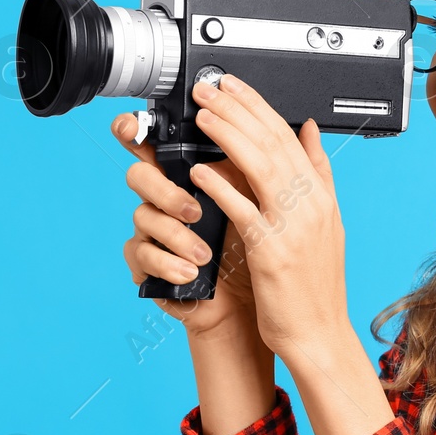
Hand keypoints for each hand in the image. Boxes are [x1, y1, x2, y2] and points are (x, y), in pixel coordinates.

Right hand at [112, 111, 261, 338]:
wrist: (254, 309)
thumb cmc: (259, 256)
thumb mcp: (275, 208)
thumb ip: (279, 167)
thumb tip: (305, 127)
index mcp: (193, 178)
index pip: (160, 145)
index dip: (136, 129)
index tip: (131, 125)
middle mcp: (170, 200)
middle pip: (141, 175)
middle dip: (164, 191)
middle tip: (194, 211)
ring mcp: (157, 234)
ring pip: (142, 217)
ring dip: (175, 235)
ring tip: (203, 253)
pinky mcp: (152, 268)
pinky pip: (144, 258)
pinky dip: (169, 265)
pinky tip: (191, 272)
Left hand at [187, 73, 349, 359]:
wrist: (318, 333)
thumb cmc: (315, 284)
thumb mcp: (326, 221)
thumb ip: (316, 172)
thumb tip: (308, 128)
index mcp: (321, 195)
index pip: (290, 136)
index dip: (258, 106)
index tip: (232, 86)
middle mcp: (311, 205)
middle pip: (273, 143)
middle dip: (238, 110)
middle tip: (209, 90)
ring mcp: (293, 227)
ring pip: (260, 167)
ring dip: (228, 136)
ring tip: (203, 116)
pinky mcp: (272, 251)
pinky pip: (243, 211)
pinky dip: (221, 187)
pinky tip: (199, 172)